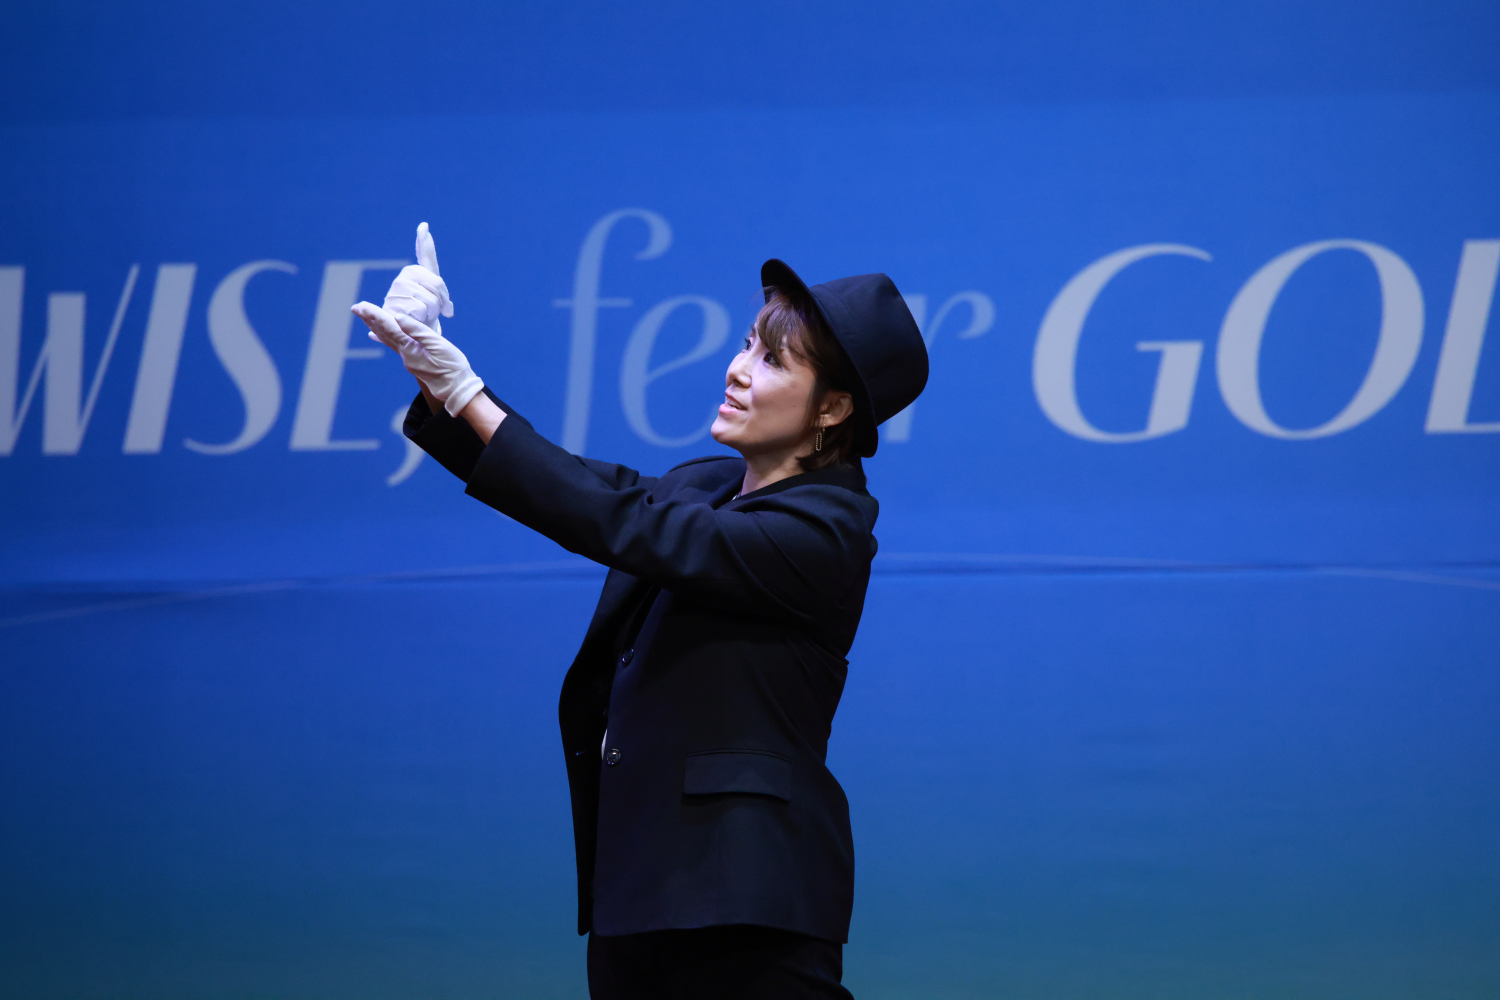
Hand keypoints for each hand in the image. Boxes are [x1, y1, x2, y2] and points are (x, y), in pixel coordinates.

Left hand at [352, 300, 483, 416]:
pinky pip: (394, 345)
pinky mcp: (413, 361)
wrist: (457, 389)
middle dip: (369, 319)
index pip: (388, 328)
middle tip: (356, 307)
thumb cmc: (452, 366)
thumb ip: (417, 331)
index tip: (362, 306)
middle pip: (383, 333)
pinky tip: (375, 335)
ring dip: (375, 326)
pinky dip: (383, 337)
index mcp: (410, 349)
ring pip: (386, 339)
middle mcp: (404, 355)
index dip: (375, 315)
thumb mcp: (438, 345)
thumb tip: (398, 317)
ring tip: (364, 316)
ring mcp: (408, 359)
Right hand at [382, 222, 453, 331]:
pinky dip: (421, 318)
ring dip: (431, 312)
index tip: (424, 226)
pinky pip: (420, 308)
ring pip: (430, 298)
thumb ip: (440, 294)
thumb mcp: (436, 304)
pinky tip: (413, 319)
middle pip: (436, 284)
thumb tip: (446, 299)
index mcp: (416, 275)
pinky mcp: (394, 303)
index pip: (425, 256)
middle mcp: (405, 278)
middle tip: (437, 312)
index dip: (425, 242)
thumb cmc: (424, 320)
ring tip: (421, 316)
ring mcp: (397, 289)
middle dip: (441, 301)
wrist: (411, 338)